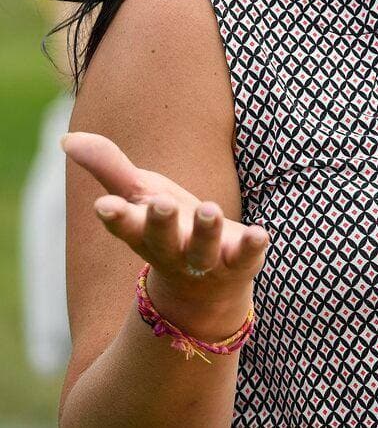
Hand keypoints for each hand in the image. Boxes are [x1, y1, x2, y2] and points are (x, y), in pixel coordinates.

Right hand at [61, 131, 268, 327]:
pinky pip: (245, 257)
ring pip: (202, 250)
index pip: (125, 226)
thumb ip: (109, 167)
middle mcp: (171, 250)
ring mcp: (205, 260)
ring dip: (205, 232)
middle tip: (160, 203)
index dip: (116, 217)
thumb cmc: (168, 228)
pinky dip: (252, 247)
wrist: (204, 288)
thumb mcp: (141, 194)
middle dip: (161, 223)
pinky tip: (260, 233)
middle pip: (162, 239)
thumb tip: (67, 138)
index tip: (104, 206)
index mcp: (143, 232)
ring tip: (210, 209)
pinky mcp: (238, 263)